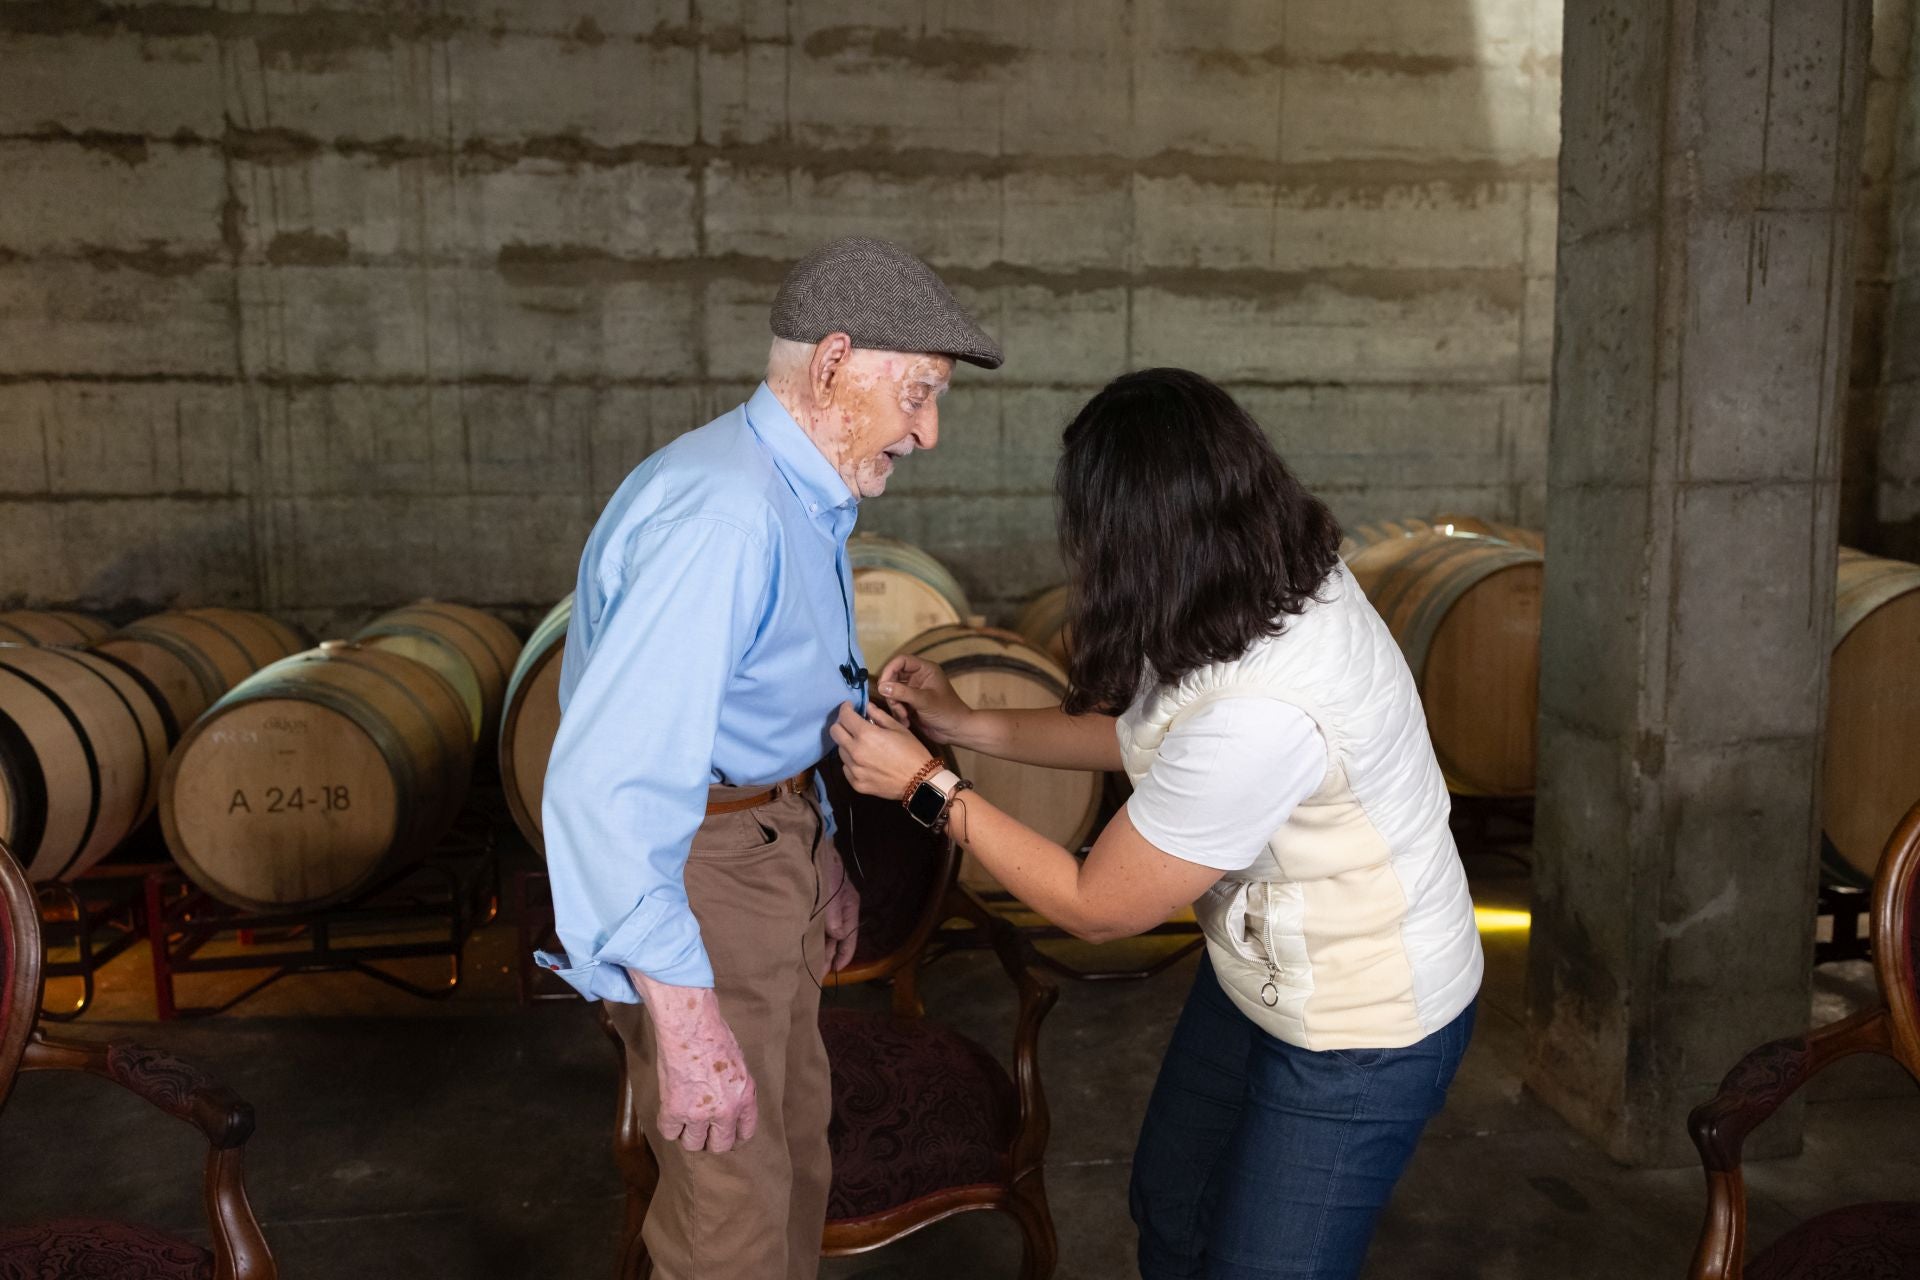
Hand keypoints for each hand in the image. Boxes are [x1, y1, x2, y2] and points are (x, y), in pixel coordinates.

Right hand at [629, 974, 757, 1153]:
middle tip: (703, 1132)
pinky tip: (670, 1113)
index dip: (734, 1137)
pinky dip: (669, 1126)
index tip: (726, 1136)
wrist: (690, 1026)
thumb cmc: (714, 1035)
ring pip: (693, 1145)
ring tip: (685, 1122)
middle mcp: (726, 1111)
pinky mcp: (675, 1110)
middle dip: (711, 1141)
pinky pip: (670, 1133)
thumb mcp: (739, 1063)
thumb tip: (727, 1101)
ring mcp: (700, 1114)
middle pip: (719, 1146)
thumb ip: (736, 1088)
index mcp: (745, 1097)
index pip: (745, 1133)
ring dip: (689, 1136)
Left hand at [819, 839, 860, 971]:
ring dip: (820, 948)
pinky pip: (816, 925)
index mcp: (849, 907)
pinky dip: (812, 937)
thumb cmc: (826, 867)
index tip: (834, 972)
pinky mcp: (815, 904)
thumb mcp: (832, 890)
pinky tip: (802, 945)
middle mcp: (840, 910)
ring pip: (825, 934)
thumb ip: (833, 913)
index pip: (850, 938)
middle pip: (837, 939)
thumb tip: (837, 935)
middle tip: (816, 974)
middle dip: (829, 957)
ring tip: (809, 964)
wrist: (813, 845)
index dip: (843, 956)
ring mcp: (828, 907)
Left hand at [832, 701, 936, 800]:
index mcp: (866, 735)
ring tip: (861, 744)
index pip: (844, 716)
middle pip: (835, 732)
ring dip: (847, 743)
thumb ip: (879, 715)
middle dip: (841, 724)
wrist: (920, 782)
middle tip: (852, 724)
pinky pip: (846, 768)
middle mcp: (855, 751)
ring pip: (840, 750)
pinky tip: (864, 761)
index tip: (850, 707)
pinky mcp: (856, 783)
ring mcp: (854, 770)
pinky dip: (852, 761)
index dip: (846, 708)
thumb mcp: (898, 728)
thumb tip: (867, 706)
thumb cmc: (912, 751)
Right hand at [875, 655, 973, 746]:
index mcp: (925, 669)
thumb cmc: (947, 711)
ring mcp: (913, 691)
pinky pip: (896, 704)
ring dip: (895, 706)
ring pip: (893, 692)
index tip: (883, 685)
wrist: (955, 730)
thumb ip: (903, 692)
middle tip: (895, 705)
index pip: (901, 661)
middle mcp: (918, 678)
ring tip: (904, 716)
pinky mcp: (911, 703)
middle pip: (893, 677)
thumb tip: (882, 686)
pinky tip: (906, 722)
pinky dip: (898, 713)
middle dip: (891, 693)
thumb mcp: (924, 700)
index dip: (889, 670)